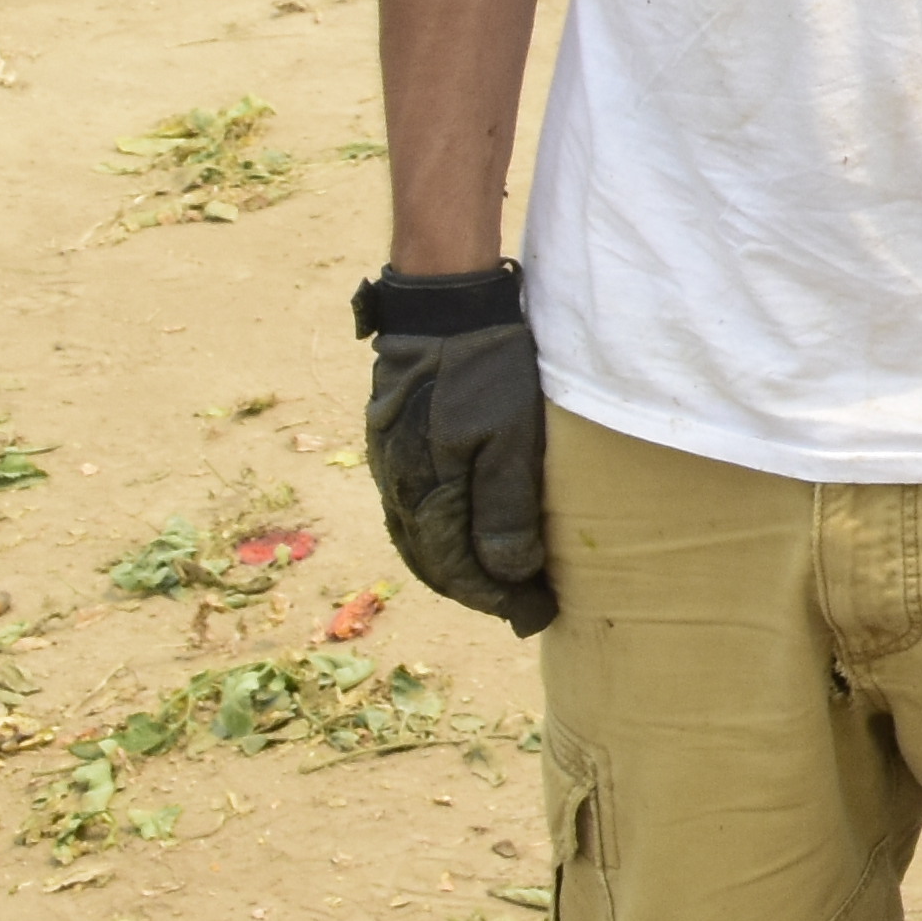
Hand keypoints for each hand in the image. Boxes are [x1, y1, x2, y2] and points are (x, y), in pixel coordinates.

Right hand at [357, 264, 553, 636]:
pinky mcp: (390, 443)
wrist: (444, 307)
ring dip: (455, 566)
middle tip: (521, 606)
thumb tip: (508, 575)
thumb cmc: (486, 370)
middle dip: (477, 589)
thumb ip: (505, 511)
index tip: (534, 613)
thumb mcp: (510, 440)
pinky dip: (437, 535)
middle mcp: (396, 487)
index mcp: (425, 493)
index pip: (457, 570)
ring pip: (418, 538)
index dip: (496, 597)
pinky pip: (410, 509)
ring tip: (496, 581)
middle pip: (433, 561)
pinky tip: (460, 535)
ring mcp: (388, 465)